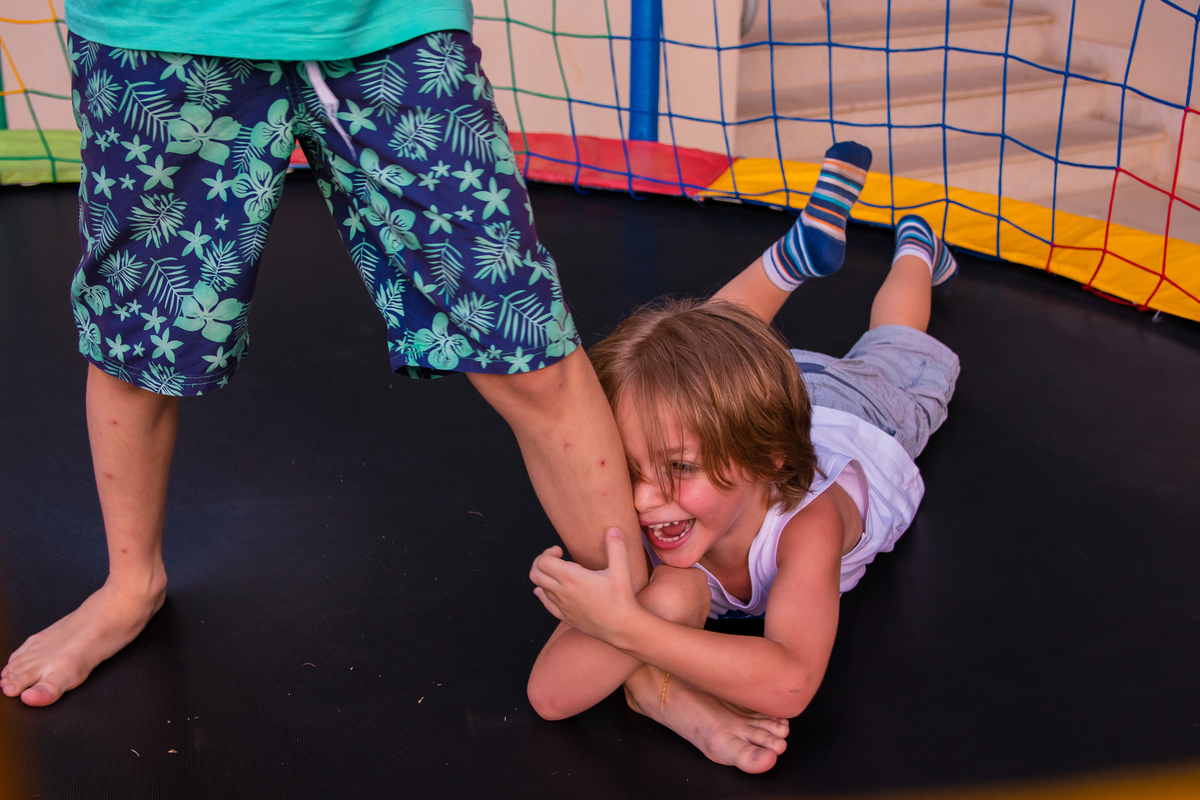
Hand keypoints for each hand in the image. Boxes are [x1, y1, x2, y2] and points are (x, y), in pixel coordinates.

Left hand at [529, 528, 642, 645]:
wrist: (621, 628)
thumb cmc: (621, 599)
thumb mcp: (621, 570)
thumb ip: (616, 547)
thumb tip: (613, 529)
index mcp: (571, 578)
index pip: (543, 561)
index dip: (547, 552)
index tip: (560, 551)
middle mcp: (562, 592)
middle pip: (535, 574)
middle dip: (541, 562)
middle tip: (555, 559)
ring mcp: (562, 606)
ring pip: (540, 588)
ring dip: (544, 577)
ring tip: (559, 572)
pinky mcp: (565, 617)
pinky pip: (546, 604)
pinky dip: (542, 594)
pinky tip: (545, 591)